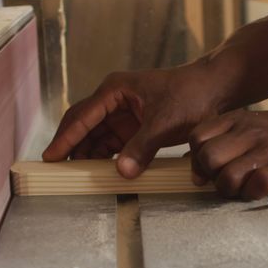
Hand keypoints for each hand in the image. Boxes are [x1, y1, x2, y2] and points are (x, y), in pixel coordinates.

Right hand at [42, 66, 220, 177]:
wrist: (216, 89)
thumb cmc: (191, 94)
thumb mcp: (166, 122)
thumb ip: (142, 147)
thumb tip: (121, 172)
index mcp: (115, 90)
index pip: (82, 116)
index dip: (65, 138)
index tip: (51, 156)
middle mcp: (114, 101)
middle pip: (83, 126)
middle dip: (70, 147)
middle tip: (55, 171)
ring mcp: (124, 115)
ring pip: (96, 138)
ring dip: (87, 156)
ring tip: (75, 177)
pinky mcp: (135, 128)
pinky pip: (113, 145)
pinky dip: (105, 159)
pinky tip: (98, 174)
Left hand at [189, 107, 267, 199]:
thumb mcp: (251, 125)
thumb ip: (224, 138)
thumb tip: (193, 161)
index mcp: (237, 121)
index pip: (197, 138)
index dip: (196, 159)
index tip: (207, 171)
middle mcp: (247, 134)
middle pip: (207, 159)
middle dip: (211, 177)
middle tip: (226, 183)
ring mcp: (265, 151)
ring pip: (227, 177)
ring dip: (232, 190)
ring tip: (245, 189)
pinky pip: (257, 183)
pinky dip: (255, 192)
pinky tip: (263, 189)